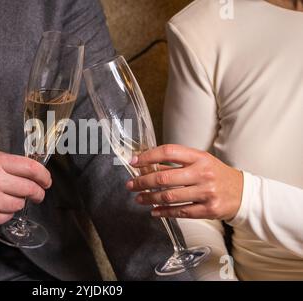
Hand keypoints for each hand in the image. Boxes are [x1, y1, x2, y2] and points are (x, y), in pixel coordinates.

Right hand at [0, 149, 51, 230]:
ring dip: (17, 202)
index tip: (47, 181)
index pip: (31, 168)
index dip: (44, 176)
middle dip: (37, 192)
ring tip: (3, 197)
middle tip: (36, 194)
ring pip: (20, 205)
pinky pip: (8, 217)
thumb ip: (7, 161)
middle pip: (30, 189)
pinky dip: (5, 212)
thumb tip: (31, 170)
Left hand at [126, 144, 242, 220]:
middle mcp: (203, 173)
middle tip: (130, 185)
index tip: (134, 162)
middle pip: (164, 177)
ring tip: (139, 198)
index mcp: (199, 157)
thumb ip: (177, 163)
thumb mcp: (200, 161)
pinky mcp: (208, 209)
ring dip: (150, 198)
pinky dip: (164, 212)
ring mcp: (206, 192)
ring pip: (169, 196)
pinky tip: (154, 211)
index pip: (168, 152)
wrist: (244, 193)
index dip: (148, 156)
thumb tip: (147, 165)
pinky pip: (180, 212)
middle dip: (142, 182)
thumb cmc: (217, 175)